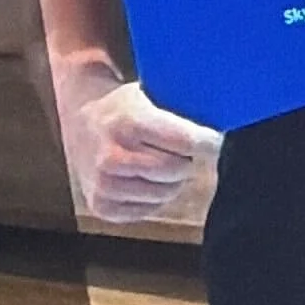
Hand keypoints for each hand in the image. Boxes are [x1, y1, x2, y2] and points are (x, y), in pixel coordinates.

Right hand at [65, 77, 222, 222]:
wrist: (79, 121)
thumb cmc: (126, 107)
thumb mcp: (148, 95)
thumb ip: (180, 111)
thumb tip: (224, 124)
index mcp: (127, 123)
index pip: (185, 141)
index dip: (207, 141)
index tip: (214, 139)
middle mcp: (112, 157)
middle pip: (177, 170)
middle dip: (186, 160)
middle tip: (180, 150)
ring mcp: (104, 185)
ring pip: (165, 193)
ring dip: (173, 181)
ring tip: (160, 162)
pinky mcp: (101, 206)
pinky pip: (149, 209)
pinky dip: (156, 197)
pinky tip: (145, 178)